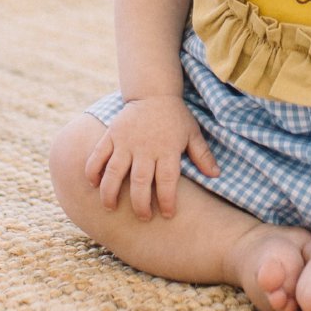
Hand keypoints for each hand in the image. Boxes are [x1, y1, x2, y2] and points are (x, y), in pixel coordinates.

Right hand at [84, 95, 219, 220]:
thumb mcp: (192, 133)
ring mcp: (126, 142)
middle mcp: (145, 148)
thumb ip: (202, 155)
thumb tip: (216, 175)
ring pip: (114, 172)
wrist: (153, 92)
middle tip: (143, 217)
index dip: (167, 200)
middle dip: (140, 204)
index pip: (167, 181)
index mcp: (167, 149)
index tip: (168, 214)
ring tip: (111, 208)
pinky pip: (98, 155)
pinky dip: (93, 171)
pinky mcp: (112, 135)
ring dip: (111, 193)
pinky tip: (94, 185)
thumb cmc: (175, 116)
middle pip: (140, 182)